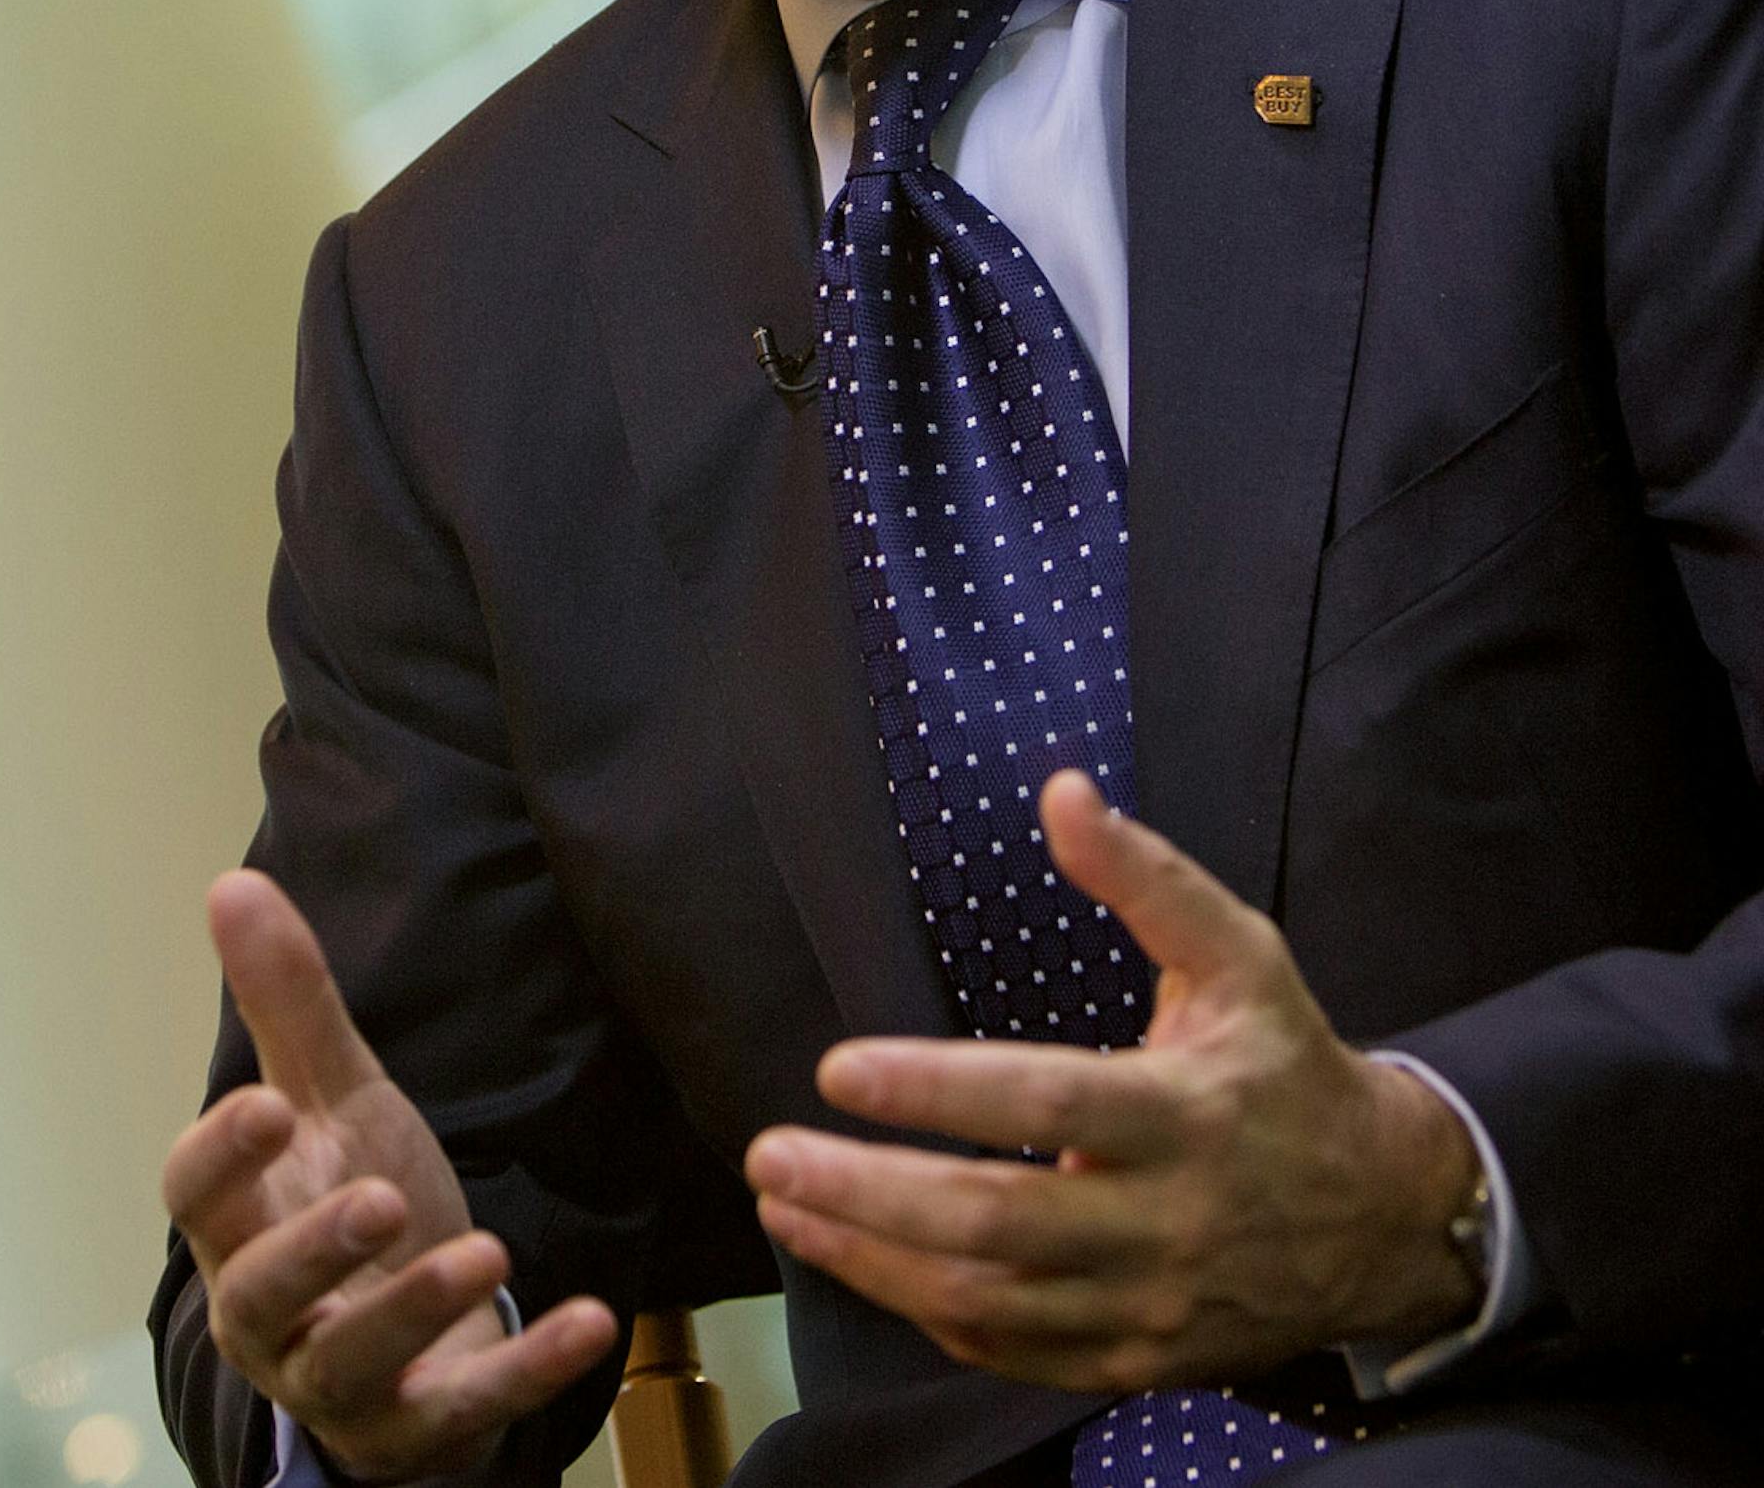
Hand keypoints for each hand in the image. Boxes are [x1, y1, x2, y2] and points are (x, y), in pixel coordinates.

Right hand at [161, 872, 615, 1479]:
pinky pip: (466, 1411)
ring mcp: (341, 1382)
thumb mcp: (335, 1097)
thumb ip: (289, 1001)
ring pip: (354, 1365)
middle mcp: (270, 1316)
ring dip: (417, 1309)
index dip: (222, 1156)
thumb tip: (231, 882)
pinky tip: (594, 1320)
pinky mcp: (419, 1429)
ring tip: (487, 1251)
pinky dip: (528, 1370)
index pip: (195, 1198)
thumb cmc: (357, 1195)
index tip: (269, 1104)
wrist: (423, 1319)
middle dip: (315, 1249)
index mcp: (239, 1225)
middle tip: (380, 1196)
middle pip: (261, 1295)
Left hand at [744, 771, 1481, 1395]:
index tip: (836, 1069)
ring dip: (872, 1258)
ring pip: (990, 1301)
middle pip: (998, 1224)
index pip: (1048, 1101)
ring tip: (785, 1205)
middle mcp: (1167, 1221)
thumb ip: (1146, 876)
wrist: (1383, 1219)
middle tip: (770, 1153)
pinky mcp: (1135, 1363)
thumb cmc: (1287, 1065)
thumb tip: (1061, 790)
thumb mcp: (1239, 954)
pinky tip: (857, 1259)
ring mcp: (1150, 1306)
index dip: (936, 1090)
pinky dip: (924, 1310)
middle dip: (871, 1193)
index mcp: (1189, 1113)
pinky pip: (1012, 1352)